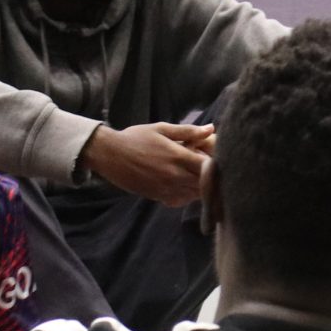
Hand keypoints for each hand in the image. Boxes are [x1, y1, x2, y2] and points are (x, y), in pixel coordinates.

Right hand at [84, 121, 212, 206]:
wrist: (110, 154)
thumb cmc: (136, 138)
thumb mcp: (161, 128)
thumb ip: (188, 131)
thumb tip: (211, 129)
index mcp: (179, 156)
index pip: (210, 167)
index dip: (218, 166)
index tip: (220, 161)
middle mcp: (175, 175)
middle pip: (205, 184)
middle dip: (212, 179)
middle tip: (213, 172)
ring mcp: (167, 188)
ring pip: (195, 196)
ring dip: (201, 189)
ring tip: (199, 179)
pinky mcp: (158, 197)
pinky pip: (181, 201)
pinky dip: (187, 196)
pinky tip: (185, 187)